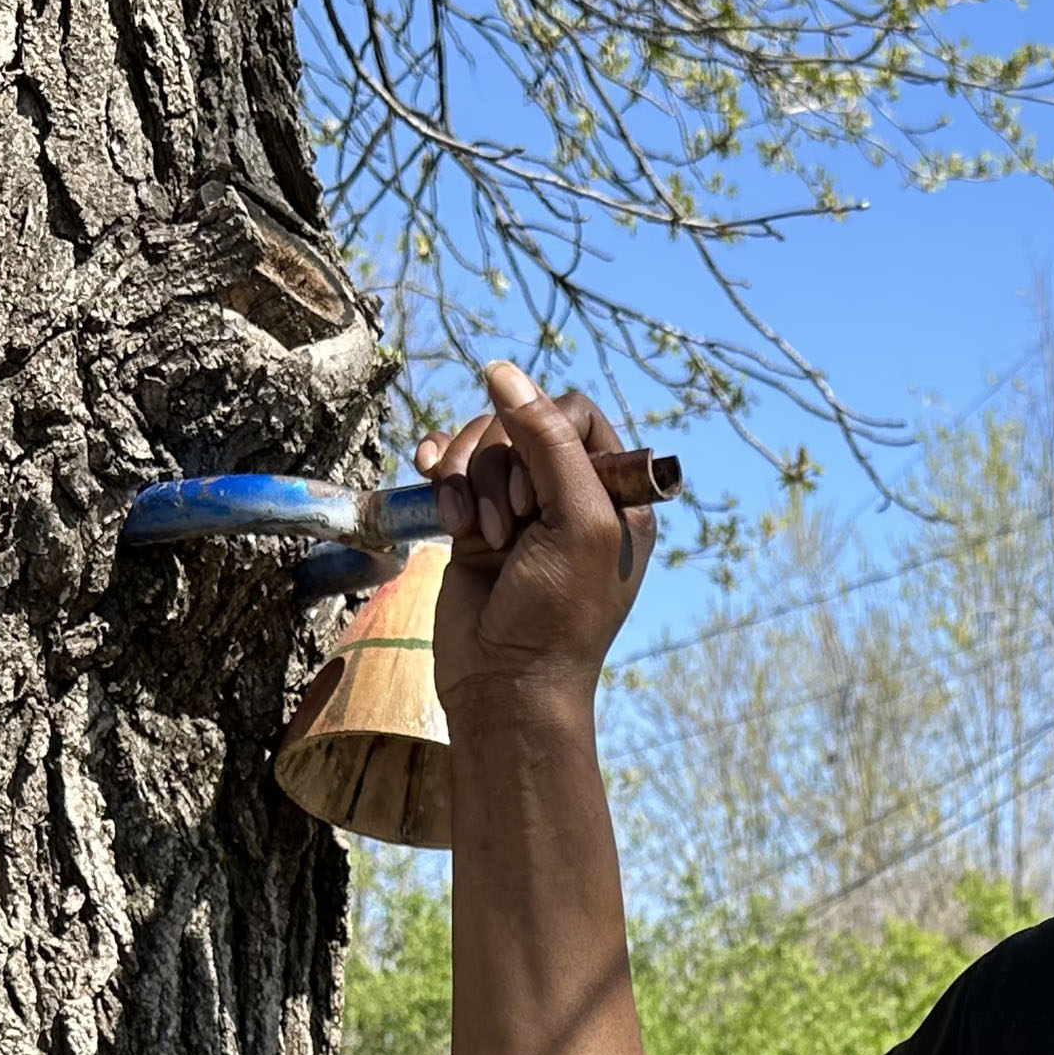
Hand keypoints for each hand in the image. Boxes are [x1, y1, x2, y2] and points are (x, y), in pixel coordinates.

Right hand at [422, 362, 657, 711]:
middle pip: (519, 424)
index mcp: (616, 492)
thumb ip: (546, 442)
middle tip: (507, 527)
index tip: (535, 496)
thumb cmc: (558, 613)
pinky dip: (439, 479)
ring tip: (473, 533)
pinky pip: (450, 469)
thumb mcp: (575, 521)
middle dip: (498, 465)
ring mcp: (519, 508)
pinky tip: (437, 502)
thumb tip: (501, 371)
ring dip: (467, 479)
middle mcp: (570, 494)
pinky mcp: (474, 523)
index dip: (542, 434)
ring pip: (480, 444)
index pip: (573, 414)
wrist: (506, 683)